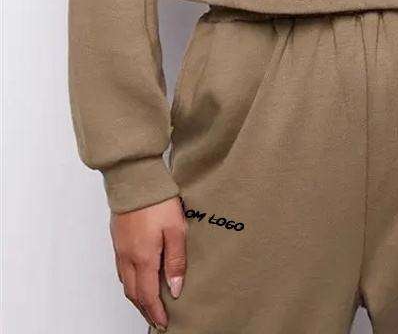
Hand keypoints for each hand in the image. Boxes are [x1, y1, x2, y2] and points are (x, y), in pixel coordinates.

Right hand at [110, 196, 186, 330]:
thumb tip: (175, 289)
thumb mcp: (176, 230)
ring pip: (125, 283)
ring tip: (149, 304)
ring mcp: (120, 249)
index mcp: (143, 258)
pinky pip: (121, 270)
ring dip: (137, 297)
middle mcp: (127, 258)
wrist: (135, 180)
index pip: (147, 295)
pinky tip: (138, 279)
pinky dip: (130, 282)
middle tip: (157, 319)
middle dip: (145, 309)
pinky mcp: (118, 240)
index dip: (156, 312)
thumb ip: (176, 261)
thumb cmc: (158, 202)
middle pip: (133, 294)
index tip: (164, 323)